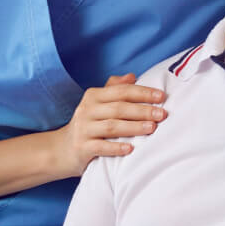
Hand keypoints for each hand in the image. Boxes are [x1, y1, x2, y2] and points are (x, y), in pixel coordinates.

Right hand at [52, 74, 167, 176]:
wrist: (62, 149)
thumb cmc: (89, 124)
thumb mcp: (97, 103)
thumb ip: (114, 89)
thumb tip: (132, 76)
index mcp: (93, 96)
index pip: (121, 91)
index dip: (142, 92)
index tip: (161, 96)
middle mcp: (86, 110)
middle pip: (119, 108)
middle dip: (142, 110)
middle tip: (162, 114)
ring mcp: (83, 129)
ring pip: (111, 126)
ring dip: (133, 127)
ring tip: (152, 128)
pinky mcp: (81, 147)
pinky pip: (101, 147)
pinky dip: (116, 147)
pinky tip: (130, 149)